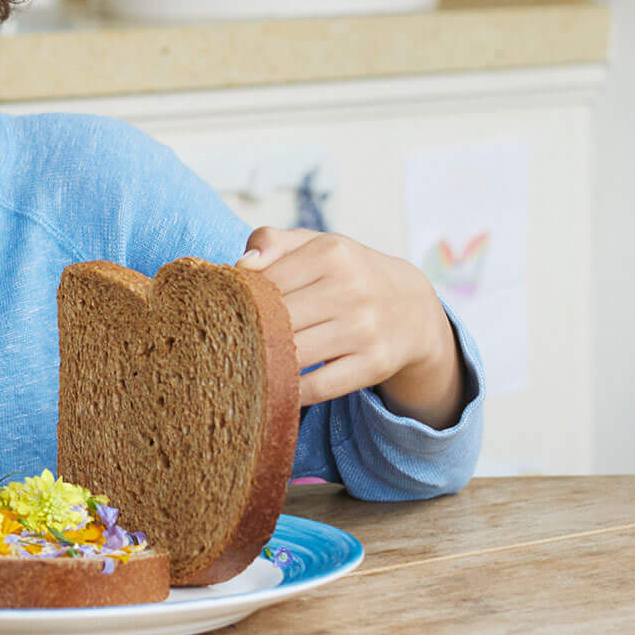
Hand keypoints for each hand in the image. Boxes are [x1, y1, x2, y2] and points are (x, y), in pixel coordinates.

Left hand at [236, 228, 464, 427]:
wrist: (412, 308)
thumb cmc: (348, 274)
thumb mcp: (317, 245)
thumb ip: (273, 242)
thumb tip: (242, 266)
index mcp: (331, 252)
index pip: (266, 281)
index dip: (239, 300)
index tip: (223, 312)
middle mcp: (351, 288)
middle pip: (277, 319)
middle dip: (247, 334)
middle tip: (224, 344)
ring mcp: (365, 328)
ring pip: (294, 355)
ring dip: (264, 364)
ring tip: (241, 366)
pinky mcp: (375, 364)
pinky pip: (319, 387)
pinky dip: (292, 392)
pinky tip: (274, 388)